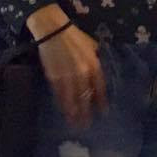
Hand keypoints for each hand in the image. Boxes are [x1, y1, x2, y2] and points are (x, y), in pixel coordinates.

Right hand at [27, 4, 106, 126]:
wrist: (53, 31)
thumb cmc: (74, 36)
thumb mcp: (92, 46)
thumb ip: (96, 60)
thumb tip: (98, 71)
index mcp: (94, 65)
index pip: (99, 88)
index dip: (101, 102)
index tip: (103, 113)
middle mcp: (82, 73)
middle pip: (85, 98)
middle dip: (86, 113)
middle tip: (87, 125)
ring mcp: (67, 77)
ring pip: (71, 100)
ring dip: (73, 113)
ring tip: (75, 125)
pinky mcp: (54, 77)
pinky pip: (59, 95)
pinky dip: (62, 104)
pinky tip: (64, 111)